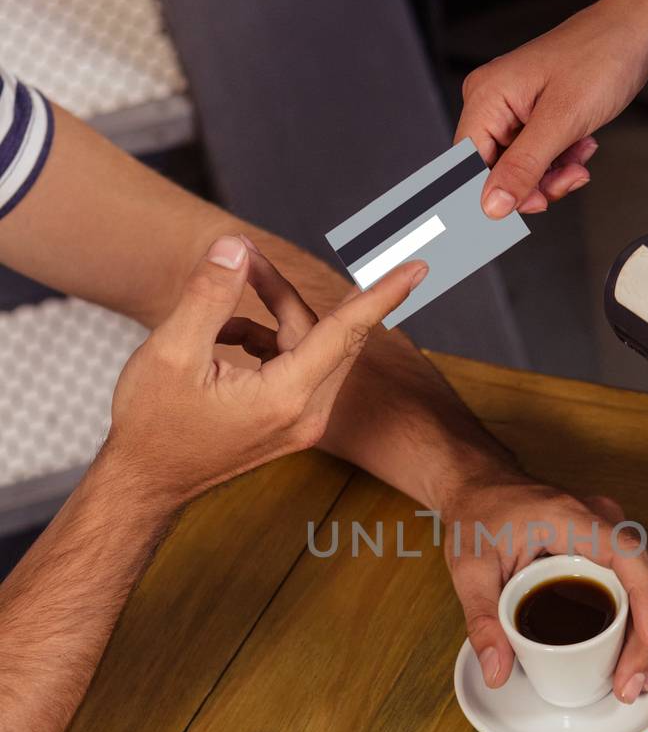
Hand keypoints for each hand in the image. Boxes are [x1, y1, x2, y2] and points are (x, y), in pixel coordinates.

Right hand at [107, 235, 425, 505]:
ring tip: (217, 306)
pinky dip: (266, 343)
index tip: (419, 267)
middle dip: (284, 293)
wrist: (144, 482)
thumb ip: (209, 295)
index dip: (383, 294)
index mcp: (285, 397)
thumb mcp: (170, 351)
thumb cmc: (153, 424)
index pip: (346, 332)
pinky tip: (222, 337)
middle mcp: (305, 414)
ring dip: (271, 318)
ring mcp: (300, 423)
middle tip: (244, 259)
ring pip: (308, 349)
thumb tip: (236, 249)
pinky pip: (295, 367)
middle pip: (322, 333)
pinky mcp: (288, 425)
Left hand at [442, 478, 647, 702]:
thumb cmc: (477, 518)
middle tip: (632, 685)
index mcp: (571, 518)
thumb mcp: (469, 570)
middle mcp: (604, 519)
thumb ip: (483, 620)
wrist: (480, 484)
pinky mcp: (616, 545)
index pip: (628, 553)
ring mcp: (615, 530)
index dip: (647, 597)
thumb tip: (497, 672)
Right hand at [456, 0, 647, 218]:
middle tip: (566, 180)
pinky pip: (535, 157)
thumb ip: (523, 167)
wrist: (633, 34)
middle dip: (533, 184)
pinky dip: (559, 162)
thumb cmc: (601, 58)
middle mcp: (492, 102)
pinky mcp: (532, 116)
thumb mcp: (562, 121)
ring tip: (579, 159)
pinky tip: (579, 147)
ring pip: (518, 170)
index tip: (520, 211)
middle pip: (494, 171)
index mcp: (486, 96)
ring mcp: (512, 109)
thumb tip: (491, 206)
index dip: (491, 194)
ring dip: (552, 176)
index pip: (467, 165)